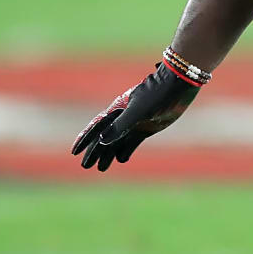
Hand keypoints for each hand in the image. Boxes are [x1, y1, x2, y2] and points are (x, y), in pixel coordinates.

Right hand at [71, 63, 200, 170]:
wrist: (178, 85)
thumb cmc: (157, 95)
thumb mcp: (138, 111)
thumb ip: (120, 126)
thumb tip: (102, 141)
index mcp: (117, 111)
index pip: (96, 128)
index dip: (84, 140)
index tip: (74, 152)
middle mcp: (123, 117)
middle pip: (105, 138)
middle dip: (94, 151)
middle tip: (85, 166)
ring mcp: (136, 122)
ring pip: (118, 141)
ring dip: (109, 154)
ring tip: (101, 168)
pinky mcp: (148, 127)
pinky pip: (133, 141)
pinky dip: (126, 150)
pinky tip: (121, 159)